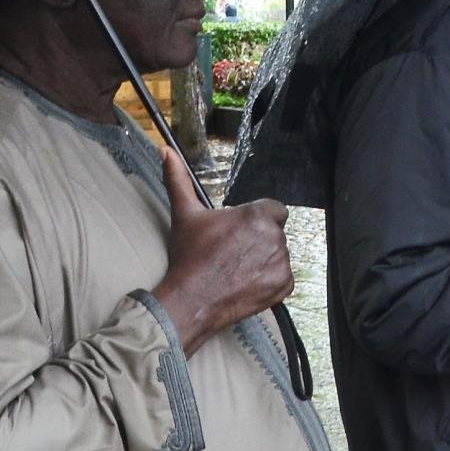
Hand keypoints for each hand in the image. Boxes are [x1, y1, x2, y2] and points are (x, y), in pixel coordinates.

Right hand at [148, 147, 291, 352]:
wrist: (190, 300)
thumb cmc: (189, 256)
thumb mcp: (185, 215)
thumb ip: (179, 180)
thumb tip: (166, 150)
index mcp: (257, 215)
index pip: (273, 209)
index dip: (255, 220)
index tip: (238, 232)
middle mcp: (275, 237)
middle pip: (274, 232)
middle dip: (258, 239)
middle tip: (232, 252)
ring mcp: (282, 263)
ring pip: (278, 254)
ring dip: (264, 259)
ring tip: (236, 268)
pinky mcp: (284, 286)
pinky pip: (283, 278)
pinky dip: (269, 280)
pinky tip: (245, 282)